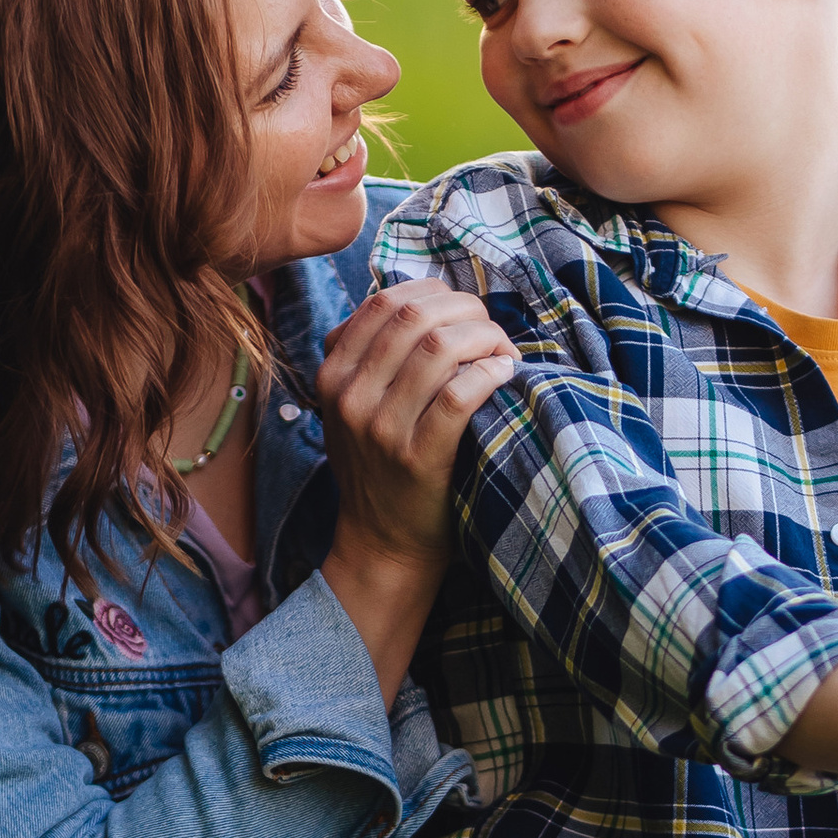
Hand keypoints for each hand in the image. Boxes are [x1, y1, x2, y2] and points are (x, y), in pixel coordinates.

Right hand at [317, 282, 518, 702]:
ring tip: (503, 353)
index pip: (385, 302)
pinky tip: (505, 375)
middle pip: (416, 317)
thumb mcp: (353, 406)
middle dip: (467, 312)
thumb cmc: (380, 466)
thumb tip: (428, 300)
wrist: (382, 543)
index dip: (435, 294)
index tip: (463, 312)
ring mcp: (381, 428)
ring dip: (486, 339)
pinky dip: (491, 373)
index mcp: (333, 374)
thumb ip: (373, 355)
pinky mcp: (418, 458)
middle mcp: (350, 396)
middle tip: (492, 331)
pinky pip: (460, 394)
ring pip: (440, 347)